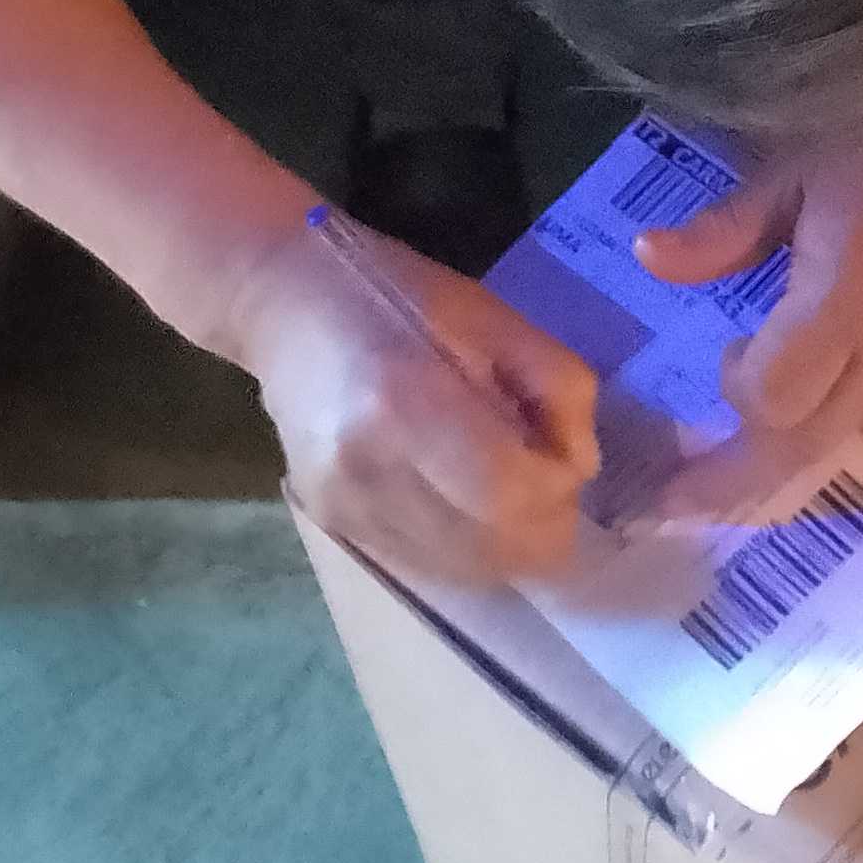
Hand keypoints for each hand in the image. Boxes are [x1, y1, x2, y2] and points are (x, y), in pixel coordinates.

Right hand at [224, 205, 598, 585]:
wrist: (284, 302)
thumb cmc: (398, 294)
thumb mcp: (495, 317)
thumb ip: (558, 387)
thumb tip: (578, 467)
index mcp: (408, 400)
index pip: (508, 494)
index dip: (556, 493)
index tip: (563, 462)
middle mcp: (368, 468)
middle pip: (489, 545)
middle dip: (541, 525)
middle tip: (546, 481)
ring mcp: (343, 506)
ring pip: (461, 568)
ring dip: (505, 542)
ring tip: (505, 486)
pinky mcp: (332, 525)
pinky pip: (425, 563)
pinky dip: (464, 545)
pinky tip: (463, 500)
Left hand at [635, 115, 862, 486]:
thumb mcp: (797, 163)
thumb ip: (725, 230)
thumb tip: (648, 259)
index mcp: (852, 292)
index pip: (773, 402)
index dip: (734, 395)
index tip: (720, 359)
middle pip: (808, 447)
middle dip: (740, 481)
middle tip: (681, 496)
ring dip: (822, 407)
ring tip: (818, 346)